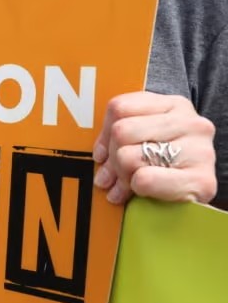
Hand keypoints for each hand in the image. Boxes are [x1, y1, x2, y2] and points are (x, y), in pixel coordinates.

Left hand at [93, 92, 216, 204]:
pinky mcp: (202, 181)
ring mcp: (200, 151)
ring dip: (120, 176)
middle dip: (111, 159)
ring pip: (128, 156)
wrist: (201, 196)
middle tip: (109, 178)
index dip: (104, 134)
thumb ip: (124, 134)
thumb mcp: (148, 138)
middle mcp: (191, 123)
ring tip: (123, 187)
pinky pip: (145, 179)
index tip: (102, 154)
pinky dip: (136, 187)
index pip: (119, 107)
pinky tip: (140, 192)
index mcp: (175, 105)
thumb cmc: (169, 167)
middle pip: (121, 132)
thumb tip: (100, 156)